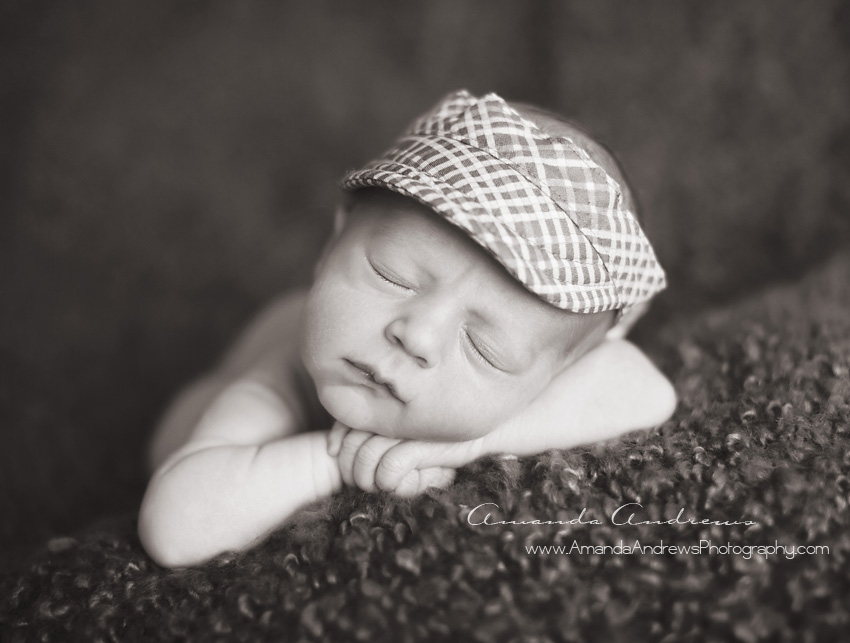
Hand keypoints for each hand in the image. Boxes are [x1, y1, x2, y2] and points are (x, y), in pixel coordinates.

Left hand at [327, 422, 483, 496]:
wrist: (483, 426)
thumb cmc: (437, 432)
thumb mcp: (401, 428)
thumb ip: (370, 431)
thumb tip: (331, 449)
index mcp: (385, 401)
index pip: (345, 421)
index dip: (335, 440)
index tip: (331, 452)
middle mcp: (392, 410)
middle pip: (349, 444)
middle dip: (348, 469)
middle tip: (358, 481)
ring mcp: (406, 427)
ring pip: (365, 459)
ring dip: (367, 480)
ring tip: (379, 485)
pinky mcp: (422, 443)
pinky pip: (389, 470)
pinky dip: (389, 483)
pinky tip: (401, 483)